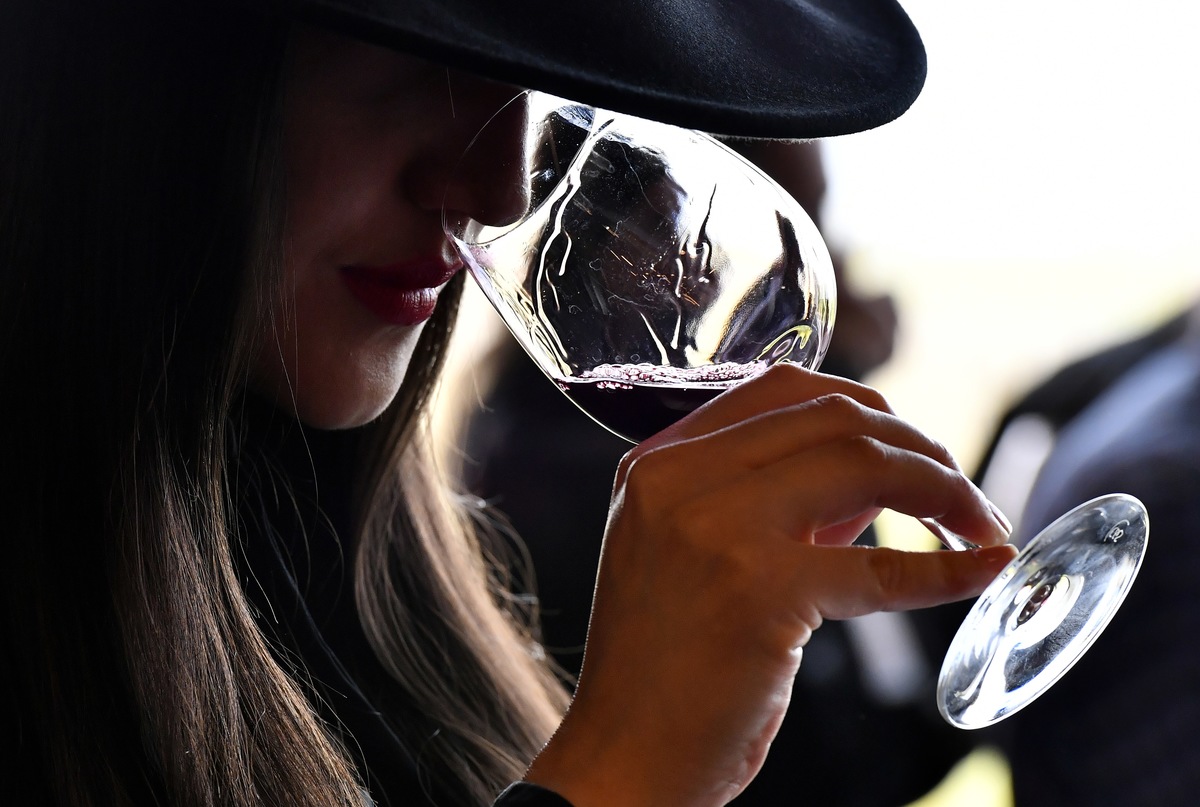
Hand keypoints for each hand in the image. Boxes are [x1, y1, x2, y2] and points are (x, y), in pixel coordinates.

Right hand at [526, 365, 1013, 806]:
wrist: (620, 759)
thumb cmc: (660, 670)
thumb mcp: (685, 555)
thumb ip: (764, 503)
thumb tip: (871, 483)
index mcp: (659, 464)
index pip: (783, 388)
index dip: (866, 410)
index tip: (910, 449)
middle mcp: (680, 479)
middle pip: (835, 415)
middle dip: (920, 446)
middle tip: (961, 496)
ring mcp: (718, 529)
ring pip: (865, 462)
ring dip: (944, 489)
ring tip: (977, 527)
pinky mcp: (761, 592)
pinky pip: (883, 566)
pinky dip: (949, 567)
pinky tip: (987, 568)